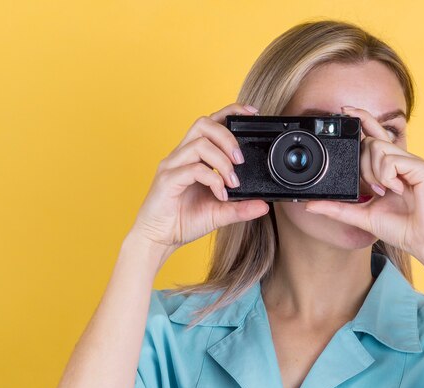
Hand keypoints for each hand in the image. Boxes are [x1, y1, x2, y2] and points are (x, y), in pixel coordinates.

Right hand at [128, 102, 269, 252]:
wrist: (159, 239)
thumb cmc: (184, 221)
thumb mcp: (220, 214)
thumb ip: (241, 207)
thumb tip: (264, 205)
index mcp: (193, 156)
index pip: (211, 122)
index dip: (231, 112)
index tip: (252, 113)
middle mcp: (181, 155)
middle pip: (204, 124)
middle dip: (228, 137)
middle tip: (241, 161)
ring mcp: (173, 166)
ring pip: (199, 143)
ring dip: (223, 161)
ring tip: (233, 181)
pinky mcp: (168, 180)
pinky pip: (193, 169)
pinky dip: (212, 179)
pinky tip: (220, 194)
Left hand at [304, 106, 423, 269]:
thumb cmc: (400, 229)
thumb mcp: (361, 216)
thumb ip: (337, 208)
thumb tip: (310, 206)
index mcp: (390, 168)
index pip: (374, 134)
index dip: (361, 119)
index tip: (343, 111)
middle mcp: (402, 160)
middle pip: (370, 142)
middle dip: (363, 166)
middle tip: (373, 189)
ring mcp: (413, 162)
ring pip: (379, 148)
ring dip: (374, 172)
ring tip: (386, 191)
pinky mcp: (422, 168)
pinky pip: (393, 160)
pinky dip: (388, 176)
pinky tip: (397, 190)